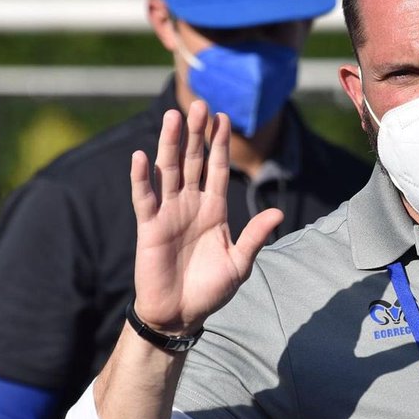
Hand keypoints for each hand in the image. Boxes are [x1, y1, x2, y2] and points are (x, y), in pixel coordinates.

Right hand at [129, 100, 282, 333]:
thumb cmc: (211, 290)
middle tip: (200, 104)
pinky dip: (141, 177)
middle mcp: (191, 205)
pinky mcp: (149, 227)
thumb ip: (255, 236)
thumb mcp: (239, 263)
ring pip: (169, 170)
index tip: (224, 117)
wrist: (181, 314)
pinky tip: (141, 155)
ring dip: (170, 144)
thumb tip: (278, 212)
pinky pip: (144, 197)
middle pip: (194, 161)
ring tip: (173, 116)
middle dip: (198, 134)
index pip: (218, 168)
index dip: (220, 144)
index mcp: (215, 209)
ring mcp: (169, 213)